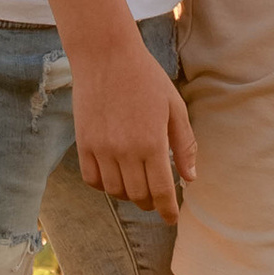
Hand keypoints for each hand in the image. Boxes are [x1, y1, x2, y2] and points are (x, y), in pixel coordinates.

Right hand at [69, 32, 198, 220]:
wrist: (106, 56)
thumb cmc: (146, 78)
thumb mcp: (174, 107)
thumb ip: (184, 144)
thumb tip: (190, 178)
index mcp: (152, 143)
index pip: (161, 191)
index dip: (168, 211)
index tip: (171, 218)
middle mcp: (125, 151)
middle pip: (138, 196)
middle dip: (151, 203)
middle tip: (157, 199)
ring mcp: (101, 149)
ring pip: (115, 191)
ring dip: (128, 195)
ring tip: (137, 186)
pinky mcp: (83, 144)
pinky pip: (92, 179)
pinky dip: (105, 186)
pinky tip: (115, 177)